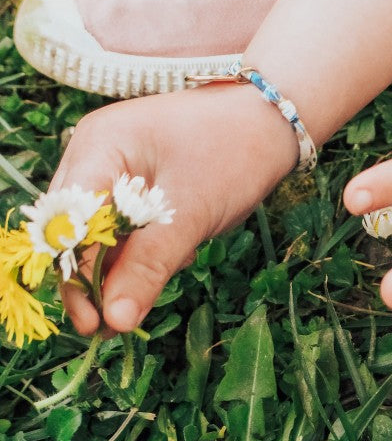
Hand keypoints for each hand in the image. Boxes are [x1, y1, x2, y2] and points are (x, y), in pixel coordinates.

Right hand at [52, 84, 296, 334]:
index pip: (65, 221)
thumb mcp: (191, 212)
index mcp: (99, 146)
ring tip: (176, 260)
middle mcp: (97, 153)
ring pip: (103, 232)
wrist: (276, 118)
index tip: (95, 321)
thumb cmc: (235, 150)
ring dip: (128, 262)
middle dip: (100, 274)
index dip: (73, 274)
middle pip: (76, 229)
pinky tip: (181, 249)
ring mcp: (117, 165)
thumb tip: (115, 320)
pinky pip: (128, 225)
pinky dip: (148, 247)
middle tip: (122, 320)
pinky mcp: (140, 180)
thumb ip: (148, 265)